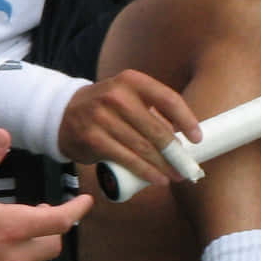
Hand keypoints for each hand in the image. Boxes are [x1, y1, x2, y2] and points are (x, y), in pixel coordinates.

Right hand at [0, 129, 93, 260]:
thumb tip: (2, 135)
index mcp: (10, 227)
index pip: (60, 220)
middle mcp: (11, 257)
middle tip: (38, 215)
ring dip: (32, 251)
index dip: (77, 209)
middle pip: (52, 246)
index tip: (85, 202)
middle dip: (52, 229)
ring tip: (15, 238)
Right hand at [55, 69, 202, 191]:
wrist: (63, 113)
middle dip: (176, 152)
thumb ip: (152, 112)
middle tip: (187, 167)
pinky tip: (156, 179)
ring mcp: (102, 116)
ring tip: (175, 175)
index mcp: (132, 81)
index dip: (187, 120)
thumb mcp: (127, 97)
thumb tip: (182, 139)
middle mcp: (117, 95)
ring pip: (143, 147)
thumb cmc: (105, 108)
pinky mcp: (93, 137)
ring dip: (163, 166)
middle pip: (157, 129)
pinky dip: (145, 171)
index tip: (197, 138)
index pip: (168, 99)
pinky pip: (126, 158)